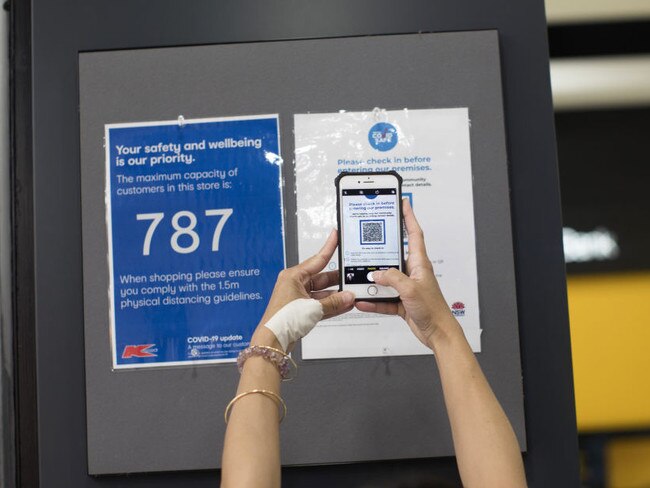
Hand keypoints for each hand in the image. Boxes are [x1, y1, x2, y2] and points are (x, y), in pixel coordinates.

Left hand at [253, 229, 354, 350]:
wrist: (272, 340)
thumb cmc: (284, 319)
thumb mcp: (313, 308)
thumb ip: (333, 302)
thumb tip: (350, 297)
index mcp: (294, 276)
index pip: (317, 259)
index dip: (329, 247)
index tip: (336, 235)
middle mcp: (295, 284)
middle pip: (322, 278)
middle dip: (338, 280)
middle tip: (354, 276)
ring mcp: (298, 298)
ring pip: (322, 293)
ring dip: (337, 295)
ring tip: (353, 294)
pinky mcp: (301, 310)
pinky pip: (320, 304)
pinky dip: (331, 305)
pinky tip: (345, 305)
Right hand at [355, 198, 455, 348]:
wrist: (438, 333)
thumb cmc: (433, 310)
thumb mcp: (411, 289)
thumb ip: (392, 278)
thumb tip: (376, 273)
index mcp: (420, 263)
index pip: (414, 234)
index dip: (409, 217)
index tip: (403, 203)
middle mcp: (413, 273)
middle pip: (393, 257)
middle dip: (380, 252)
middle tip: (367, 243)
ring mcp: (407, 287)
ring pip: (385, 279)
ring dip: (373, 282)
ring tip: (359, 280)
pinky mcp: (402, 302)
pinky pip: (384, 298)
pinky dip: (374, 300)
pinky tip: (363, 301)